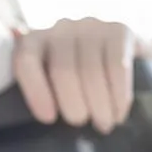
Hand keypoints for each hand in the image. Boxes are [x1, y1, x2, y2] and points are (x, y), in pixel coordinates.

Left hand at [12, 18, 151, 133]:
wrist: (125, 57)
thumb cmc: (79, 82)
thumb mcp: (54, 86)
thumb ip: (42, 96)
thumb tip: (39, 122)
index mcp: (34, 42)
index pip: (26, 60)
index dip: (35, 90)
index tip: (48, 119)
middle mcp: (61, 29)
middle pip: (63, 69)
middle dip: (73, 104)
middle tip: (81, 124)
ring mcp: (91, 26)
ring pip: (90, 69)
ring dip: (99, 104)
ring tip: (103, 125)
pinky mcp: (120, 30)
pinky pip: (117, 65)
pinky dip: (118, 95)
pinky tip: (119, 113)